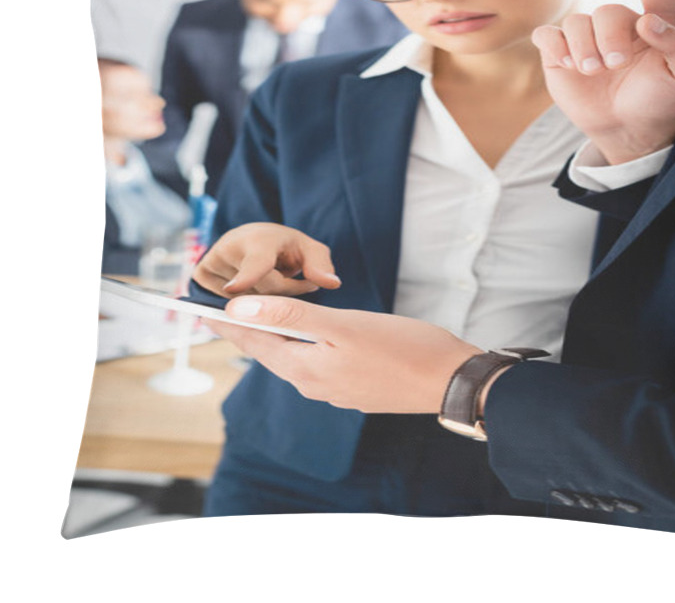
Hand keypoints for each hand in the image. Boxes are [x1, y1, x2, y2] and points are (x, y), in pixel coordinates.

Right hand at [192, 223, 341, 297]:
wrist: (254, 239)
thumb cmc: (285, 247)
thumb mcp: (309, 249)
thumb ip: (321, 265)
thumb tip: (331, 283)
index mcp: (261, 239)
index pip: (255, 262)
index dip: (246, 277)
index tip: (233, 289)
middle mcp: (230, 247)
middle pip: (260, 293)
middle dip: (283, 294)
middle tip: (294, 280)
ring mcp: (212, 262)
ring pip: (243, 302)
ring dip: (262, 300)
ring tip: (269, 279)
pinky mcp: (199, 276)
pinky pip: (224, 304)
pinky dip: (242, 301)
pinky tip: (251, 287)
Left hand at [203, 296, 481, 412]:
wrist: (450, 381)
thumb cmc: (401, 348)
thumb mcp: (343, 326)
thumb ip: (290, 317)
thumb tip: (239, 308)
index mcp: (306, 369)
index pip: (253, 342)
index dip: (225, 323)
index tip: (199, 310)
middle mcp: (315, 386)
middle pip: (272, 352)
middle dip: (248, 330)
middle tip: (224, 313)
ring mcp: (336, 390)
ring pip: (296, 358)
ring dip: (277, 337)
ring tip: (261, 319)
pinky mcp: (355, 388)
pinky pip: (318, 364)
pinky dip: (305, 345)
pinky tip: (311, 335)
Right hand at [532, 0, 674, 164]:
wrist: (629, 128)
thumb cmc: (663, 98)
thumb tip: (649, 22)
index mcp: (656, 20)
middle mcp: (619, 24)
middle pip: (606, 11)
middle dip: (608, 38)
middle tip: (614, 64)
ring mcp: (587, 38)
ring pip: (575, 22)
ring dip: (582, 49)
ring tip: (593, 71)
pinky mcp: (560, 54)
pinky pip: (547, 36)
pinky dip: (554, 47)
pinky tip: (567, 65)